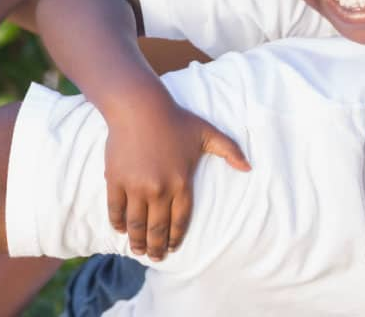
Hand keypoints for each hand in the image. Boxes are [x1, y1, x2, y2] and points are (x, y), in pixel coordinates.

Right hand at [104, 99, 249, 260]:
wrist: (139, 107)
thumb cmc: (175, 119)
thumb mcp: (207, 133)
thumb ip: (229, 150)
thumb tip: (249, 167)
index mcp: (182, 182)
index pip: (180, 221)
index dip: (175, 238)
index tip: (172, 248)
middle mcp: (159, 189)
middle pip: (157, 229)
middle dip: (156, 248)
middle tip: (155, 257)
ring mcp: (135, 186)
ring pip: (136, 224)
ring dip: (137, 241)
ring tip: (138, 250)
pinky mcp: (115, 180)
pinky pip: (116, 209)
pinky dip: (117, 223)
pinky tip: (120, 229)